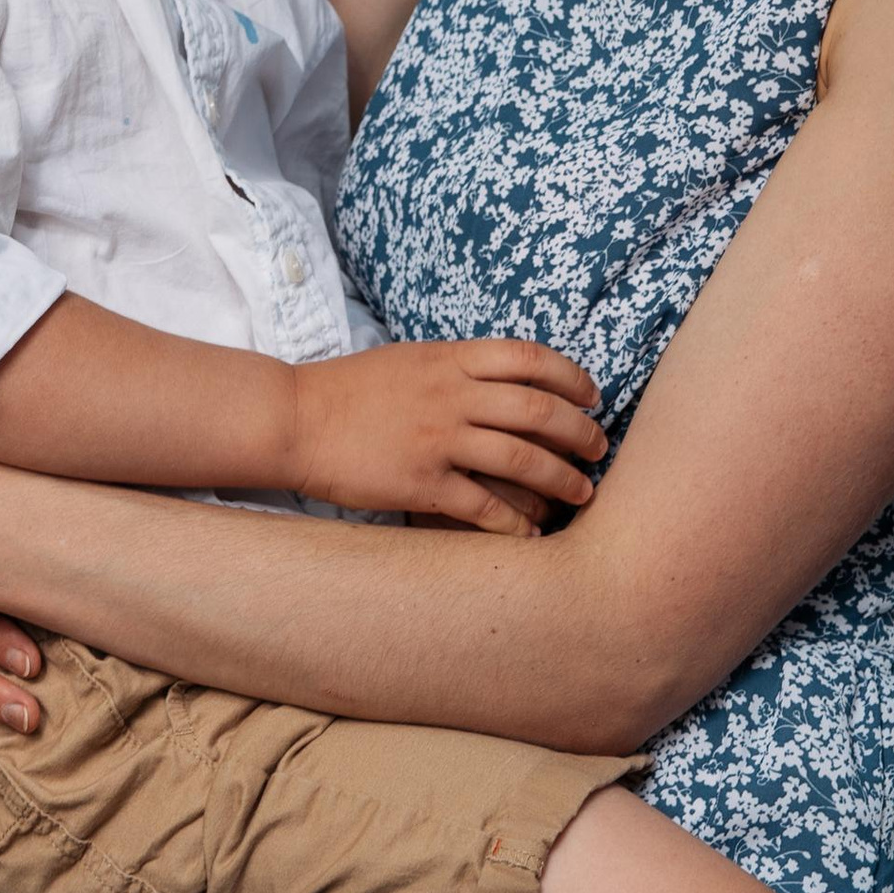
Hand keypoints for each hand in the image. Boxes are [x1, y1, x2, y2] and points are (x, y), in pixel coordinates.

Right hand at [285, 339, 605, 530]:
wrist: (295, 418)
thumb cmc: (350, 389)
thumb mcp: (411, 359)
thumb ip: (458, 367)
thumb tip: (507, 380)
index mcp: (449, 359)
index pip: (530, 357)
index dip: (572, 377)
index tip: (592, 396)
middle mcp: (450, 396)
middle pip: (538, 410)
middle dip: (580, 432)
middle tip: (598, 449)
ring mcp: (437, 440)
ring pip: (522, 459)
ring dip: (562, 479)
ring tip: (582, 493)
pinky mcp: (421, 483)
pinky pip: (484, 507)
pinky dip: (516, 524)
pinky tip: (532, 534)